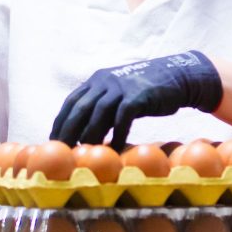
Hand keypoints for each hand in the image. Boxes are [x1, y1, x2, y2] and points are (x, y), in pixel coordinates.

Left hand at [51, 51, 222, 145]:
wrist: (177, 77)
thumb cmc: (147, 91)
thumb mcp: (119, 91)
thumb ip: (102, 104)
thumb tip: (85, 130)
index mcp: (97, 80)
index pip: (71, 102)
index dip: (61, 122)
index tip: (54, 141)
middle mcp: (105, 82)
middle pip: (79, 109)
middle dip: (68, 132)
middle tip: (63, 152)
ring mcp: (121, 88)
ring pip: (98, 115)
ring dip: (89, 136)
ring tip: (85, 154)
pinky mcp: (137, 97)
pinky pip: (122, 119)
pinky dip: (116, 136)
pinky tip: (112, 150)